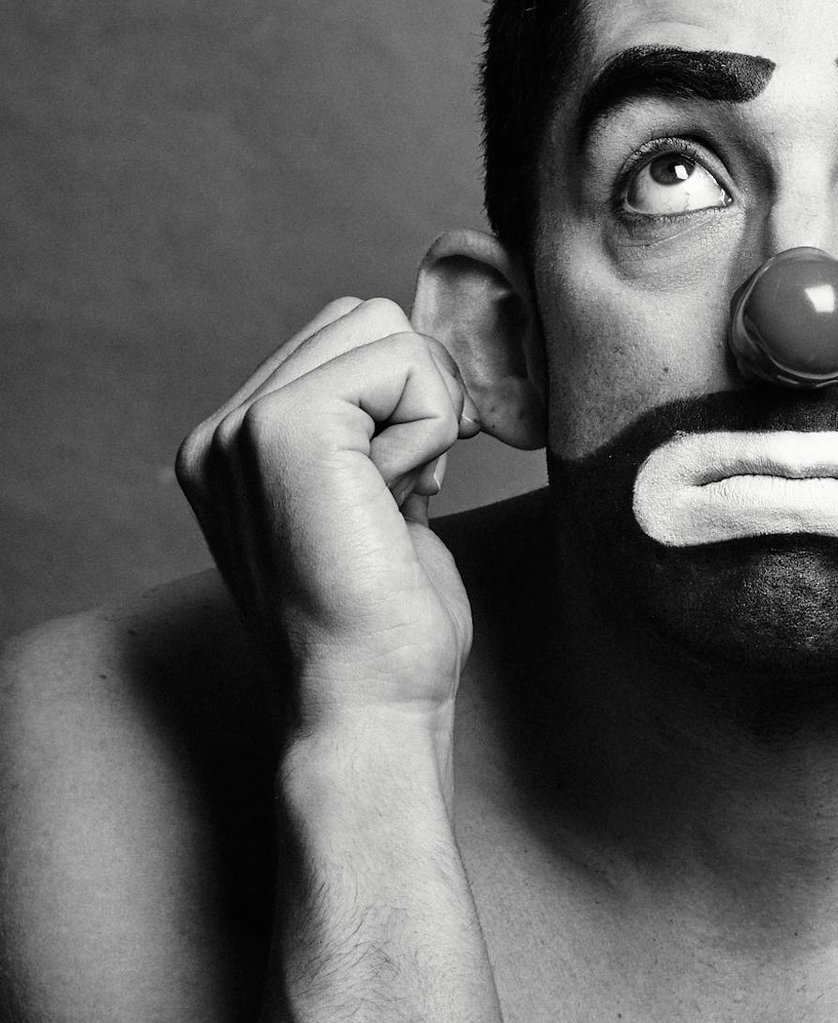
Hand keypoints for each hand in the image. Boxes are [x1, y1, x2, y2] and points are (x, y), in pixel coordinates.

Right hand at [176, 298, 480, 731]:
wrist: (363, 705)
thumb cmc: (384, 630)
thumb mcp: (376, 506)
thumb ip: (374, 436)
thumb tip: (428, 368)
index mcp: (234, 447)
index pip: (342, 340)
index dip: (404, 397)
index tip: (405, 486)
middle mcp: (223, 429)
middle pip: (363, 317)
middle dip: (417, 393)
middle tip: (406, 490)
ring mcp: (244, 424)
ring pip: (384, 327)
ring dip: (424, 410)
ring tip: (394, 498)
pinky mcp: (285, 426)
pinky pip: (405, 363)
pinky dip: (429, 427)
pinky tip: (396, 500)